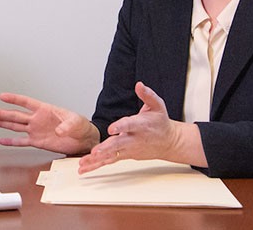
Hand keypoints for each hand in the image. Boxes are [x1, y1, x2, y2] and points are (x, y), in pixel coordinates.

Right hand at [0, 93, 98, 154]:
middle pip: (15, 115)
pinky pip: (22, 142)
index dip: (14, 99)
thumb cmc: (81, 126)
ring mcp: (35, 130)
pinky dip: (11, 142)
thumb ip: (67, 126)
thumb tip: (58, 131)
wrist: (83, 140)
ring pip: (15, 126)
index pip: (26, 102)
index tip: (2, 96)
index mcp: (45, 110)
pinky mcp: (37, 142)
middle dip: (1, 113)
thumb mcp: (76, 122)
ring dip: (2, 123)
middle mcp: (37, 119)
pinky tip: (1, 140)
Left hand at [78, 82, 205, 173]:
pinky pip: (109, 161)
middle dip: (106, 148)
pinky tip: (84, 168)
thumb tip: (139, 84)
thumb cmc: (160, 122)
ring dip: (97, 160)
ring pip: (111, 155)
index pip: (130, 125)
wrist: (169, 142)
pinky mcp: (125, 155)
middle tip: (95, 152)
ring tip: (84, 163)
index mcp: (141, 125)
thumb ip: (148, 95)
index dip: (121, 126)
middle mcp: (134, 139)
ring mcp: (129, 149)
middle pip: (118, 144)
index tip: (112, 128)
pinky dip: (96, 165)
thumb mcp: (158, 106)